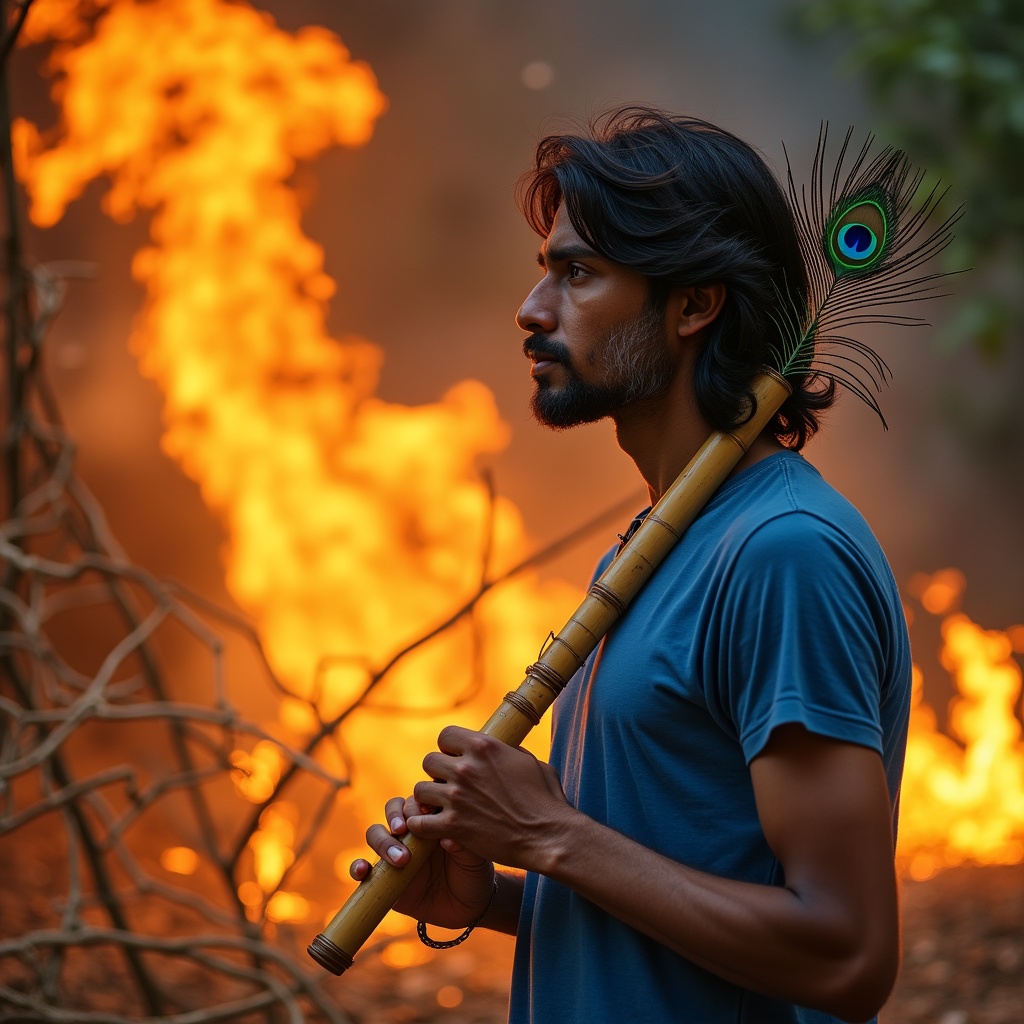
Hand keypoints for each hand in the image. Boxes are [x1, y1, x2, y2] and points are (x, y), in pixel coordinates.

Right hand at [350, 793, 494, 928]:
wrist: (470, 906)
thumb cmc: (474, 872)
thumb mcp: (476, 857)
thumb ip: (463, 845)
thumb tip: (447, 838)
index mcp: (431, 819)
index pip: (415, 800)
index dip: (415, 804)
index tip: (425, 812)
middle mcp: (410, 833)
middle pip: (392, 810)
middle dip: (395, 816)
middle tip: (405, 830)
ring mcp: (395, 854)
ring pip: (375, 834)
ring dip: (382, 841)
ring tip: (401, 859)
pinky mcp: (384, 880)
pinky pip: (363, 870)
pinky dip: (357, 867)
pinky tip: (363, 871)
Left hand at [407, 725, 575, 873]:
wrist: (549, 836)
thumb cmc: (546, 799)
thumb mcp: (530, 761)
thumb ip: (507, 752)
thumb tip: (500, 747)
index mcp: (485, 746)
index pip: (446, 735)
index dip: (449, 747)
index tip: (456, 758)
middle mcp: (467, 768)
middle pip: (429, 761)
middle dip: (438, 773)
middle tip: (450, 785)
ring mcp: (457, 797)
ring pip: (421, 790)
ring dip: (430, 798)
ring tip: (441, 807)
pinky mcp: (453, 826)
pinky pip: (420, 822)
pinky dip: (422, 825)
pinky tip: (432, 827)